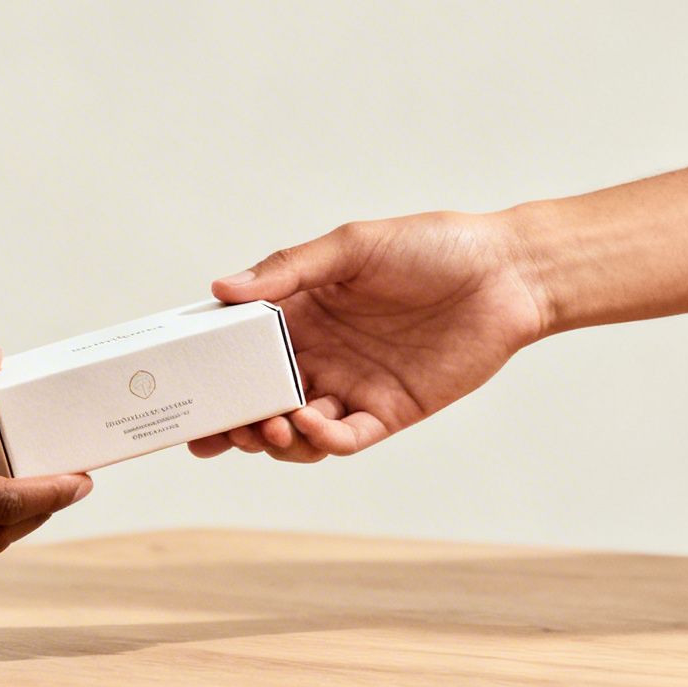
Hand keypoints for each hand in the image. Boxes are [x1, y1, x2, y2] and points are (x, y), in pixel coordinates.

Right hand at [193, 211, 546, 461]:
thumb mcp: (352, 246)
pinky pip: (343, 438)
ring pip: (294, 430)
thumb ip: (288, 270)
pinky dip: (320, 440)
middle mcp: (318, 354)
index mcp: (300, 312)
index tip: (180, 387)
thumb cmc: (432, 246)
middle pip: (258, 399)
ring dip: (272, 436)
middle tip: (213, 433)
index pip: (240, 349)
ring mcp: (351, 386)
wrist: (508, 274)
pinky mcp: (387, 412)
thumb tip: (221, 289)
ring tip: (267, 427)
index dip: (209, 372)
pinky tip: (308, 424)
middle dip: (231, 422)